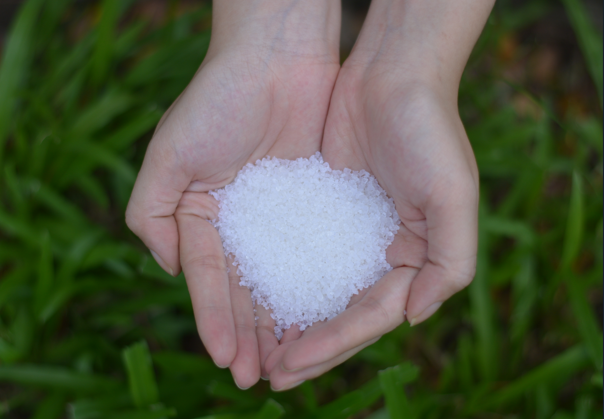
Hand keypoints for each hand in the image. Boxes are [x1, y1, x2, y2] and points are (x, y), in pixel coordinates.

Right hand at [126, 1, 340, 388]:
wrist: (279, 56)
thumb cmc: (219, 99)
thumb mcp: (170, 154)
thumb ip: (151, 213)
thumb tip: (167, 269)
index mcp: (199, 213)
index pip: (207, 278)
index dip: (215, 319)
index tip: (226, 358)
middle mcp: (237, 221)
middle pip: (242, 289)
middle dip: (248, 335)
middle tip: (256, 379)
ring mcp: (276, 217)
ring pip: (278, 281)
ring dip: (279, 324)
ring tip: (285, 366)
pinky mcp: (313, 205)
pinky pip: (313, 255)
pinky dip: (313, 289)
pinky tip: (318, 322)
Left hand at [263, 0, 493, 390]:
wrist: (390, 75)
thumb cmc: (428, 130)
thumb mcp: (454, 193)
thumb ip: (450, 261)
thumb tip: (414, 318)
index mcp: (415, 259)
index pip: (371, 316)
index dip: (333, 344)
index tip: (291, 365)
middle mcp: (383, 254)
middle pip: (341, 314)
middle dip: (308, 347)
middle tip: (268, 376)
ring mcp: (350, 234)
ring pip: (317, 291)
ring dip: (289, 323)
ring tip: (256, 352)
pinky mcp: (322, 211)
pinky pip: (297, 255)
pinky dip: (279, 281)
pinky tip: (255, 301)